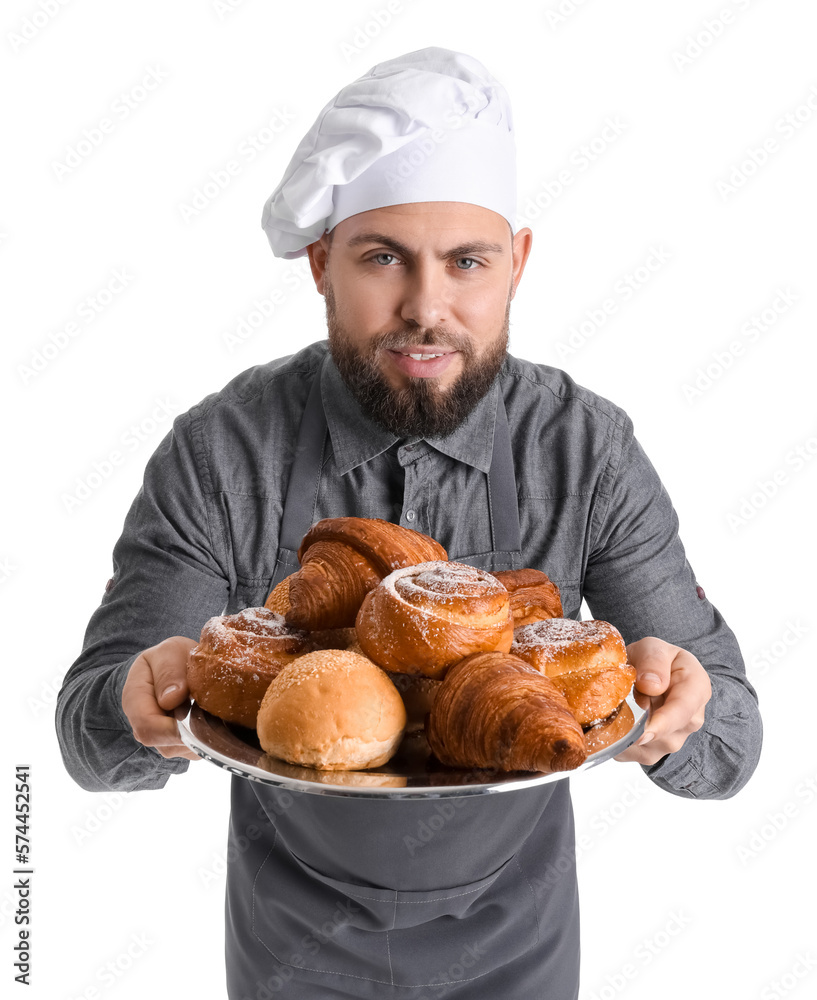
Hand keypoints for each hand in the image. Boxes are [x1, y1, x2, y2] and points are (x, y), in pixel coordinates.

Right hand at [121, 636, 200, 760]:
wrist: (174, 668)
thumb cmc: (170, 659)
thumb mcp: (169, 652)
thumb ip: (169, 671)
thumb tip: (172, 698)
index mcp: (134, 701)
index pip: (147, 727)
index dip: (173, 726)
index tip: (197, 710)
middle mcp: (146, 728)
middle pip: (170, 743)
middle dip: (195, 726)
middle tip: (212, 701)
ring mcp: (164, 742)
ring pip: (188, 749)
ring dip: (205, 730)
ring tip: (210, 704)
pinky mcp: (184, 747)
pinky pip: (200, 749)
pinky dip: (212, 734)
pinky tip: (214, 714)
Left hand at [614, 636, 711, 765]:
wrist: (652, 676)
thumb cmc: (655, 661)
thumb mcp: (653, 648)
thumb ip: (652, 661)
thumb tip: (650, 685)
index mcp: (696, 689)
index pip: (682, 711)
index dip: (663, 723)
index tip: (644, 732)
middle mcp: (690, 721)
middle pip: (662, 733)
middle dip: (635, 721)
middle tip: (617, 698)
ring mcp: (672, 740)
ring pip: (644, 745)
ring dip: (624, 730)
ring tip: (620, 704)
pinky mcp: (652, 752)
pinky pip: (629, 753)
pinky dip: (616, 740)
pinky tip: (616, 719)